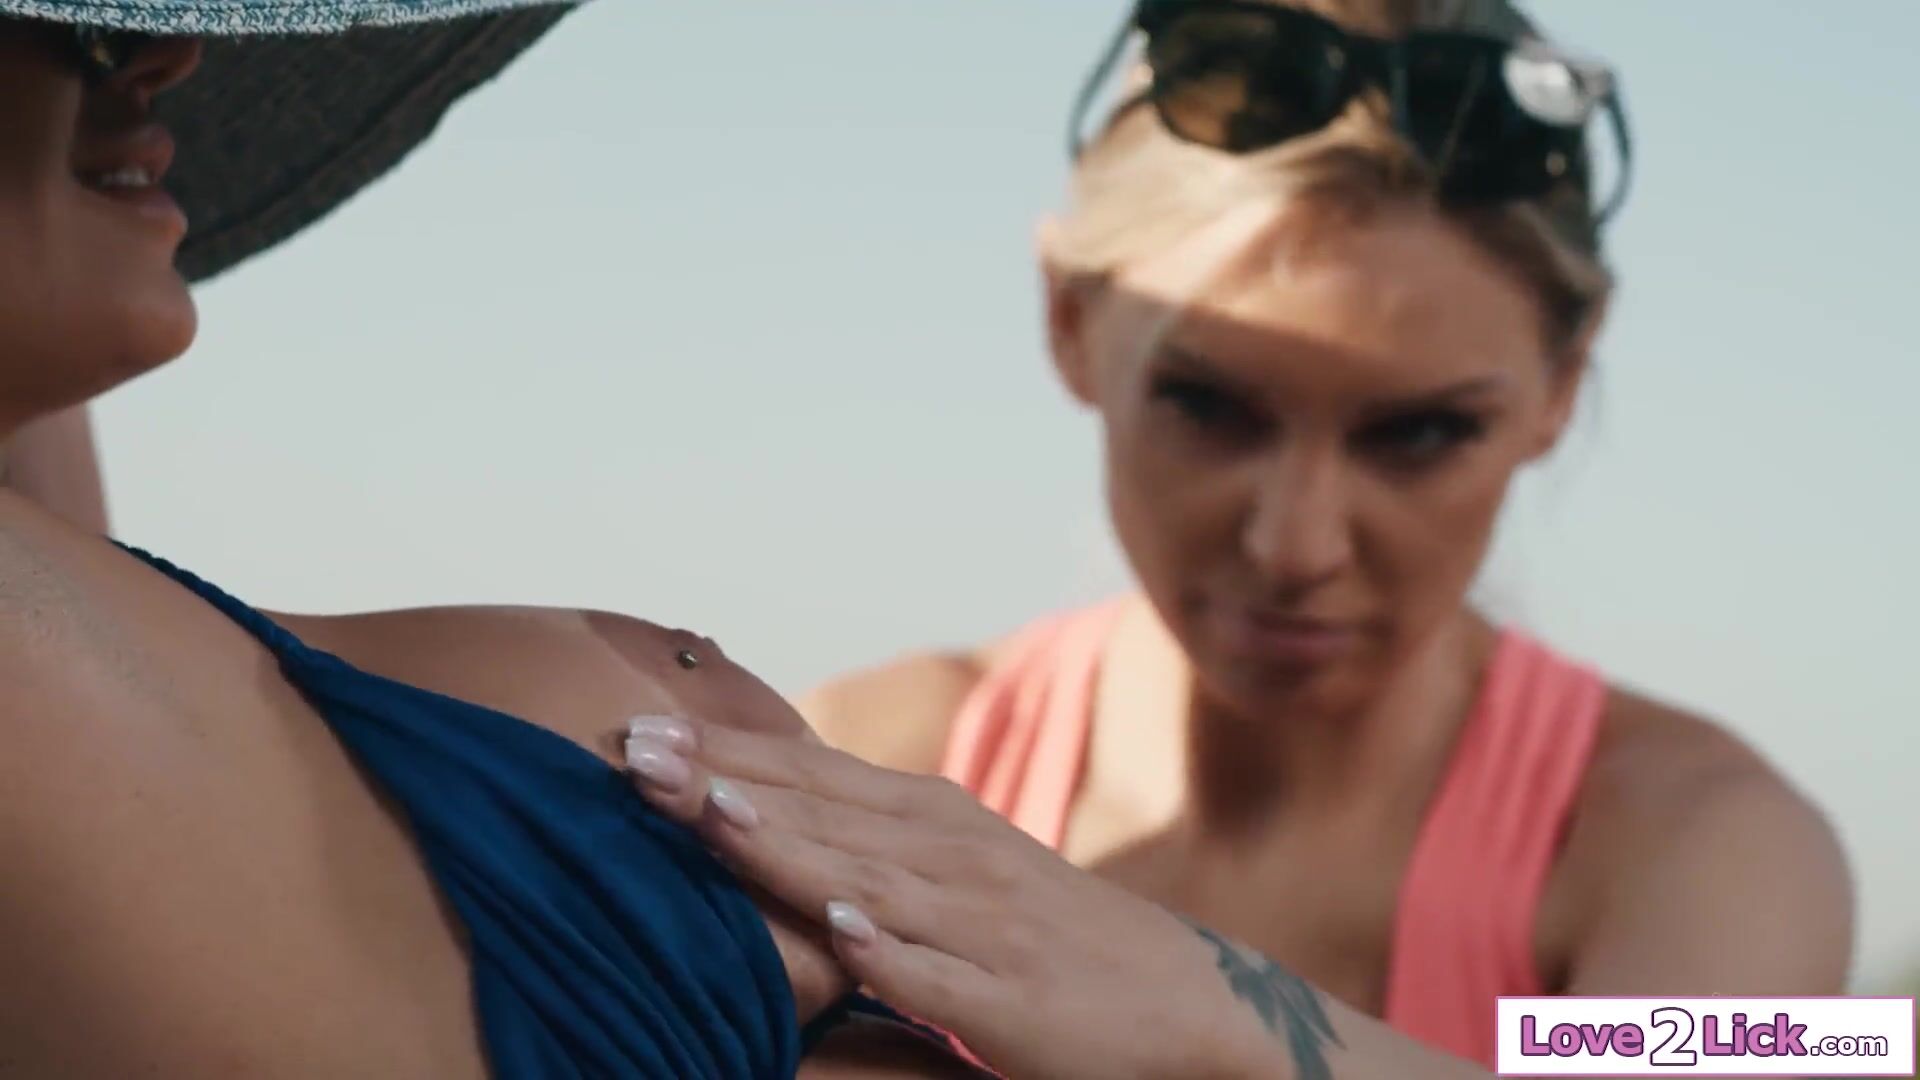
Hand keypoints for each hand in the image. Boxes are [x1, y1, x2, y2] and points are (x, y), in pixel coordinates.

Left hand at [620, 713, 1304, 1079]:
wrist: (1184, 1000)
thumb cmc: (1045, 933)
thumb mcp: (957, 866)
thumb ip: (867, 840)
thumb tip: (756, 805)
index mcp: (932, 819)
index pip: (809, 776)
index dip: (722, 754)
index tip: (633, 729)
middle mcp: (953, 856)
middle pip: (819, 814)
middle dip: (721, 782)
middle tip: (631, 753)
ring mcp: (983, 924)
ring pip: (865, 880)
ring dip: (783, 845)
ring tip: (706, 814)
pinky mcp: (1011, 998)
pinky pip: (940, 975)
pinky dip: (891, 950)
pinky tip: (841, 929)